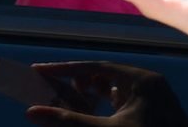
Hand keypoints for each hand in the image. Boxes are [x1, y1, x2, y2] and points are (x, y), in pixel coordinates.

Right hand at [26, 61, 187, 126]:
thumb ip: (69, 121)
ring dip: (93, 94)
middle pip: (106, 76)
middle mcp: (150, 84)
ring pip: (116, 89)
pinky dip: (107, 106)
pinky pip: (126, 102)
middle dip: (79, 82)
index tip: (41, 71)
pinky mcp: (155, 113)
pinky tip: (94, 112)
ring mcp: (155, 99)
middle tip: (55, 88)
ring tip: (72, 100)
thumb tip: (32, 113)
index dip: (67, 70)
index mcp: (142, 80)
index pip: (96, 67)